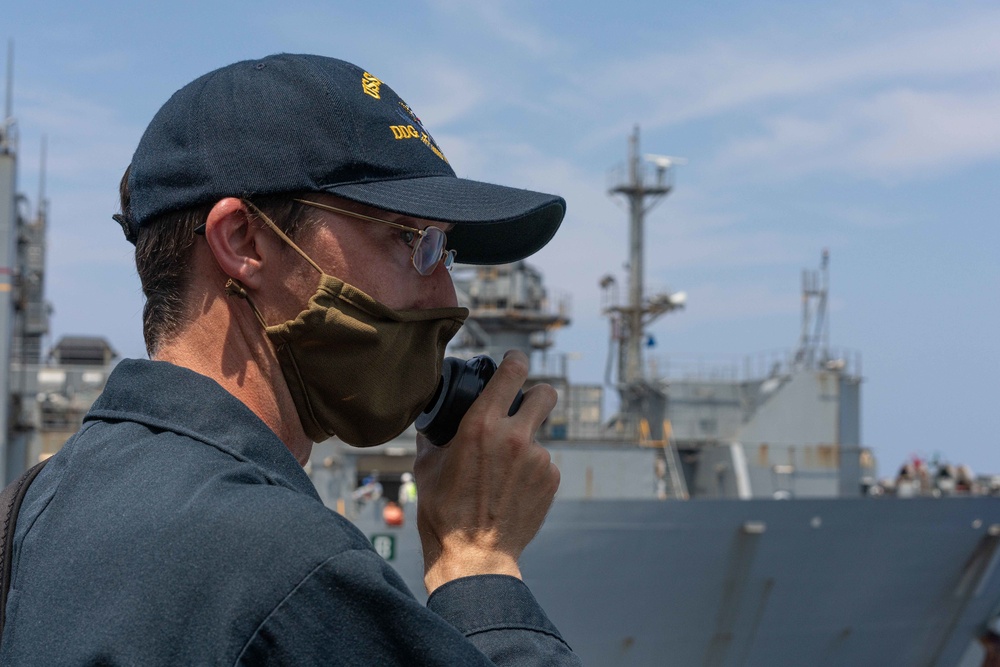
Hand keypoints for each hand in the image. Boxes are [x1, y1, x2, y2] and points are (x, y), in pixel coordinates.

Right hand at [413, 350, 559, 593]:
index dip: (515, 360)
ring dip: (524, 445)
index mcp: (481, 425)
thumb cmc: (443, 513)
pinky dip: (530, 470)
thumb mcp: (426, 467)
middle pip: (545, 393)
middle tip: (523, 405)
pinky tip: (511, 490)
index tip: (513, 361)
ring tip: (501, 474)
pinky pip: (543, 463)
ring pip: (538, 435)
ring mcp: (538, 459)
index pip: (512, 373)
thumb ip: (434, 437)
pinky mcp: (550, 480)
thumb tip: (433, 423)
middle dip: (536, 395)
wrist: (474, 556)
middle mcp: (514, 436)